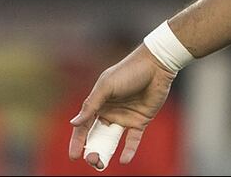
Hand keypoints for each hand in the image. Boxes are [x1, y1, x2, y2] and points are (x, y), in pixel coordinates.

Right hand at [68, 45, 176, 169]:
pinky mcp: (141, 120)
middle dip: (92, 150)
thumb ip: (91, 105)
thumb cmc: (129, 71)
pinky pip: (133, 140)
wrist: (157, 65)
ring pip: (112, 141)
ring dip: (106, 153)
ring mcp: (125, 118)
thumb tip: (74, 123)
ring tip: (101, 164)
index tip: (74, 156)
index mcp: (98, 104)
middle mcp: (110, 113)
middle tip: (92, 160)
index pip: (84, 126)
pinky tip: (124, 160)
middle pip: (97, 137)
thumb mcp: (107, 86)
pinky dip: (128, 150)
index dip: (78, 141)